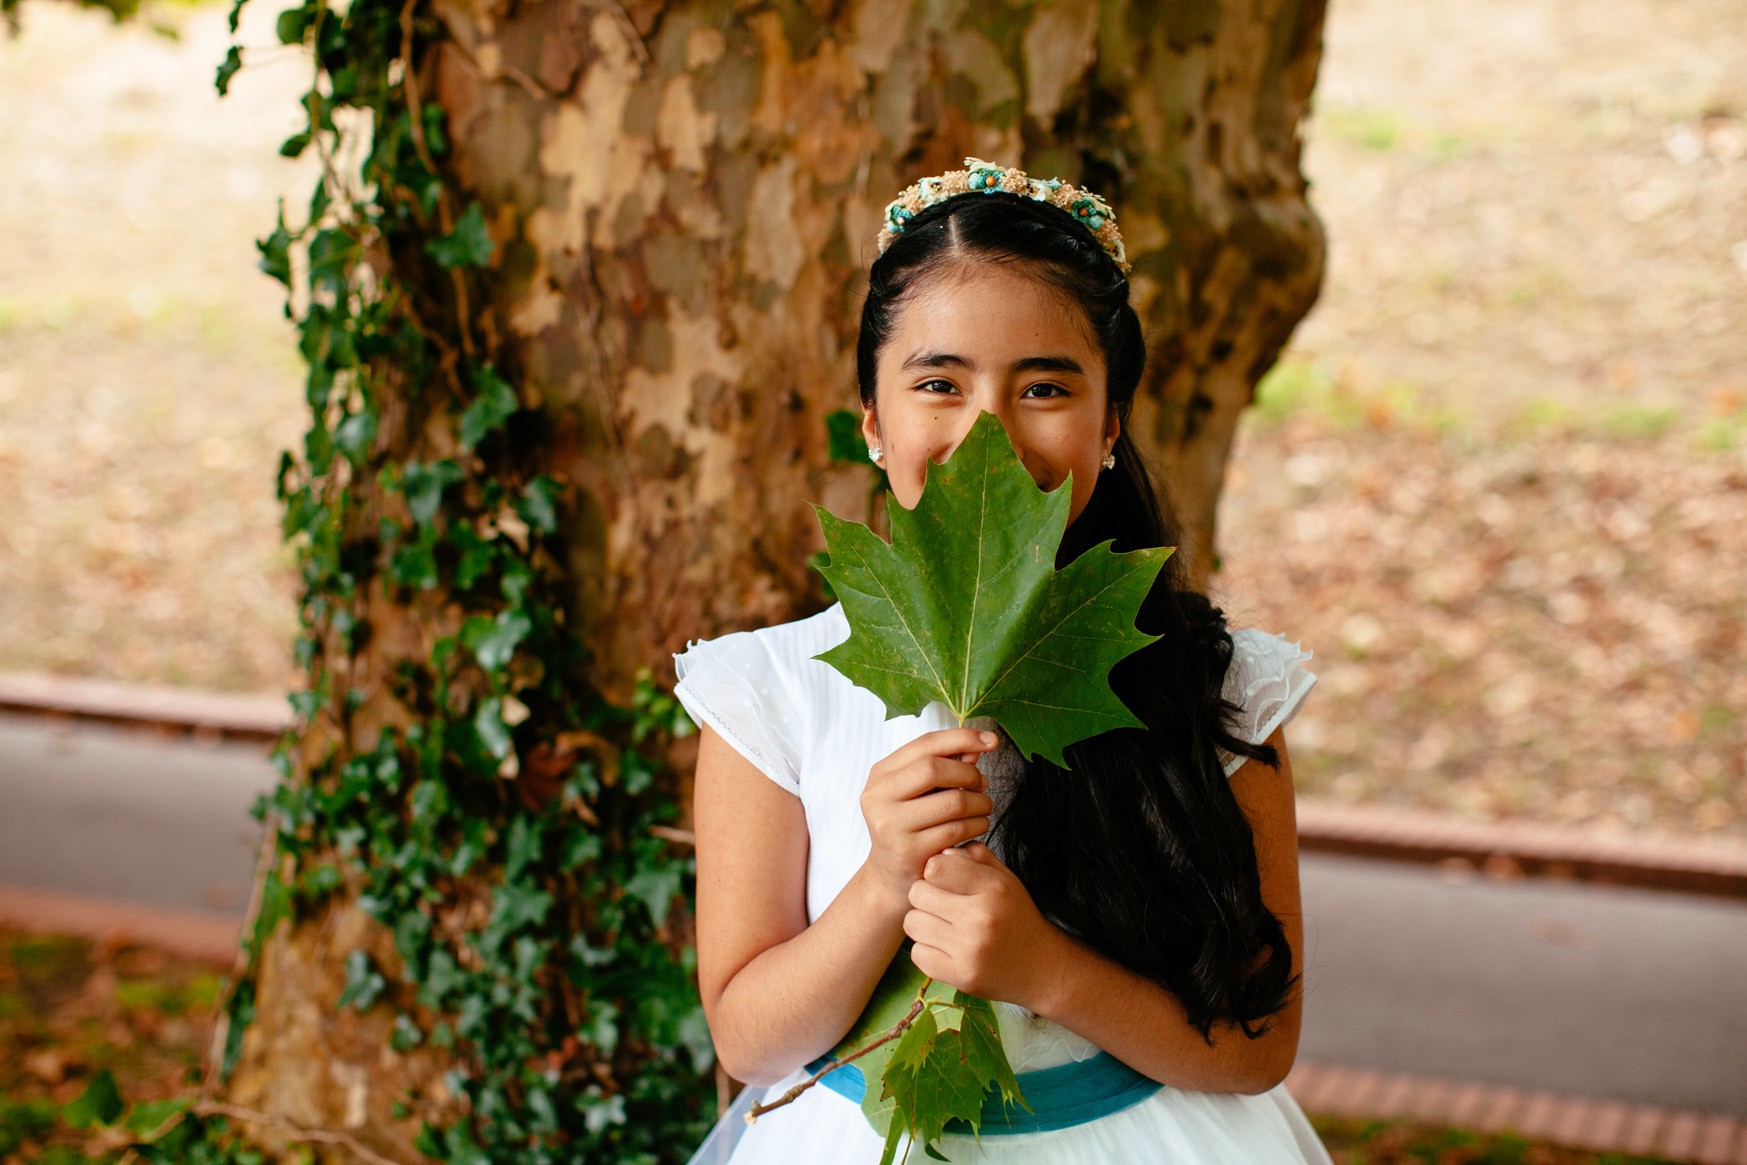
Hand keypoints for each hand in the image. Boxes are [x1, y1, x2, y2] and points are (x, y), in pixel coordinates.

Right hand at [860, 728, 997, 906]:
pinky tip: (978, 826)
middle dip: (969, 774)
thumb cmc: (912, 826)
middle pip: (935, 768)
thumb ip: (946, 766)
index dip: (962, 737)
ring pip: (952, 801)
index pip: (925, 744)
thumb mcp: (921, 792)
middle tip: (982, 784)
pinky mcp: (908, 851)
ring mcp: (890, 825)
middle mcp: (878, 796)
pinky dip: (976, 824)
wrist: (891, 878)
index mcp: (880, 774)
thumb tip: (978, 745)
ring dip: (979, 802)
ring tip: (984, 806)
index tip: (991, 740)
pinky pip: (956, 829)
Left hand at [904, 841, 1061, 1005]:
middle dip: (926, 896)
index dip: (935, 871)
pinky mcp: (960, 976)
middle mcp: (981, 918)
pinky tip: (946, 948)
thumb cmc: (1017, 917)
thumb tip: (940, 852)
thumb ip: (975, 857)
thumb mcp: (1005, 879)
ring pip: (912, 923)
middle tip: (943, 904)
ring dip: (924, 923)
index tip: (945, 880)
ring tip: (943, 926)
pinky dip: (927, 950)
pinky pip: (917, 954)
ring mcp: (970, 950)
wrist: (1042, 968)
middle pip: (917, 893)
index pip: (934, 867)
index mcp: (993, 888)